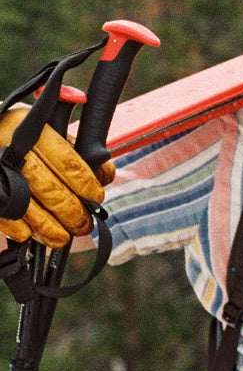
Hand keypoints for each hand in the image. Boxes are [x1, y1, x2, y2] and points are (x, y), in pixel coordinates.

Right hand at [0, 107, 111, 247]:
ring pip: (27, 206)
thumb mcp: (52, 131)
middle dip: (72, 213)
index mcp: (37, 133)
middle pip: (50, 190)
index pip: (68, 164)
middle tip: (85, 225)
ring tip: (63, 238)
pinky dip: (16, 227)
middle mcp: (15, 151)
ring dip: (48, 228)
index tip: (97, 197)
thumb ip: (79, 152)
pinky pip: (2, 214)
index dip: (86, 185)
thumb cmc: (25, 134)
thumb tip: (104, 175)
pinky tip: (28, 235)